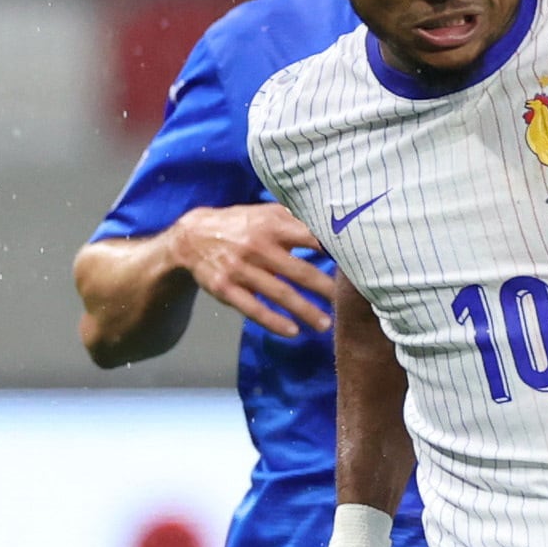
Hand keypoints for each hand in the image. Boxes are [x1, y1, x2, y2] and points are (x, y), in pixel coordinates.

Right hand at [171, 204, 336, 336]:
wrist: (191, 238)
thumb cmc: (240, 225)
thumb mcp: (264, 214)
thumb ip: (296, 219)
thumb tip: (334, 222)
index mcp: (271, 225)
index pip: (309, 237)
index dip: (333, 250)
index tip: (356, 264)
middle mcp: (257, 246)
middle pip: (299, 271)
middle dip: (326, 289)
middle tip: (349, 304)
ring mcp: (240, 269)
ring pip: (279, 293)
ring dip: (305, 311)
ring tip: (326, 325)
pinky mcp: (226, 288)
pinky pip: (252, 308)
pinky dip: (273, 321)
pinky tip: (293, 332)